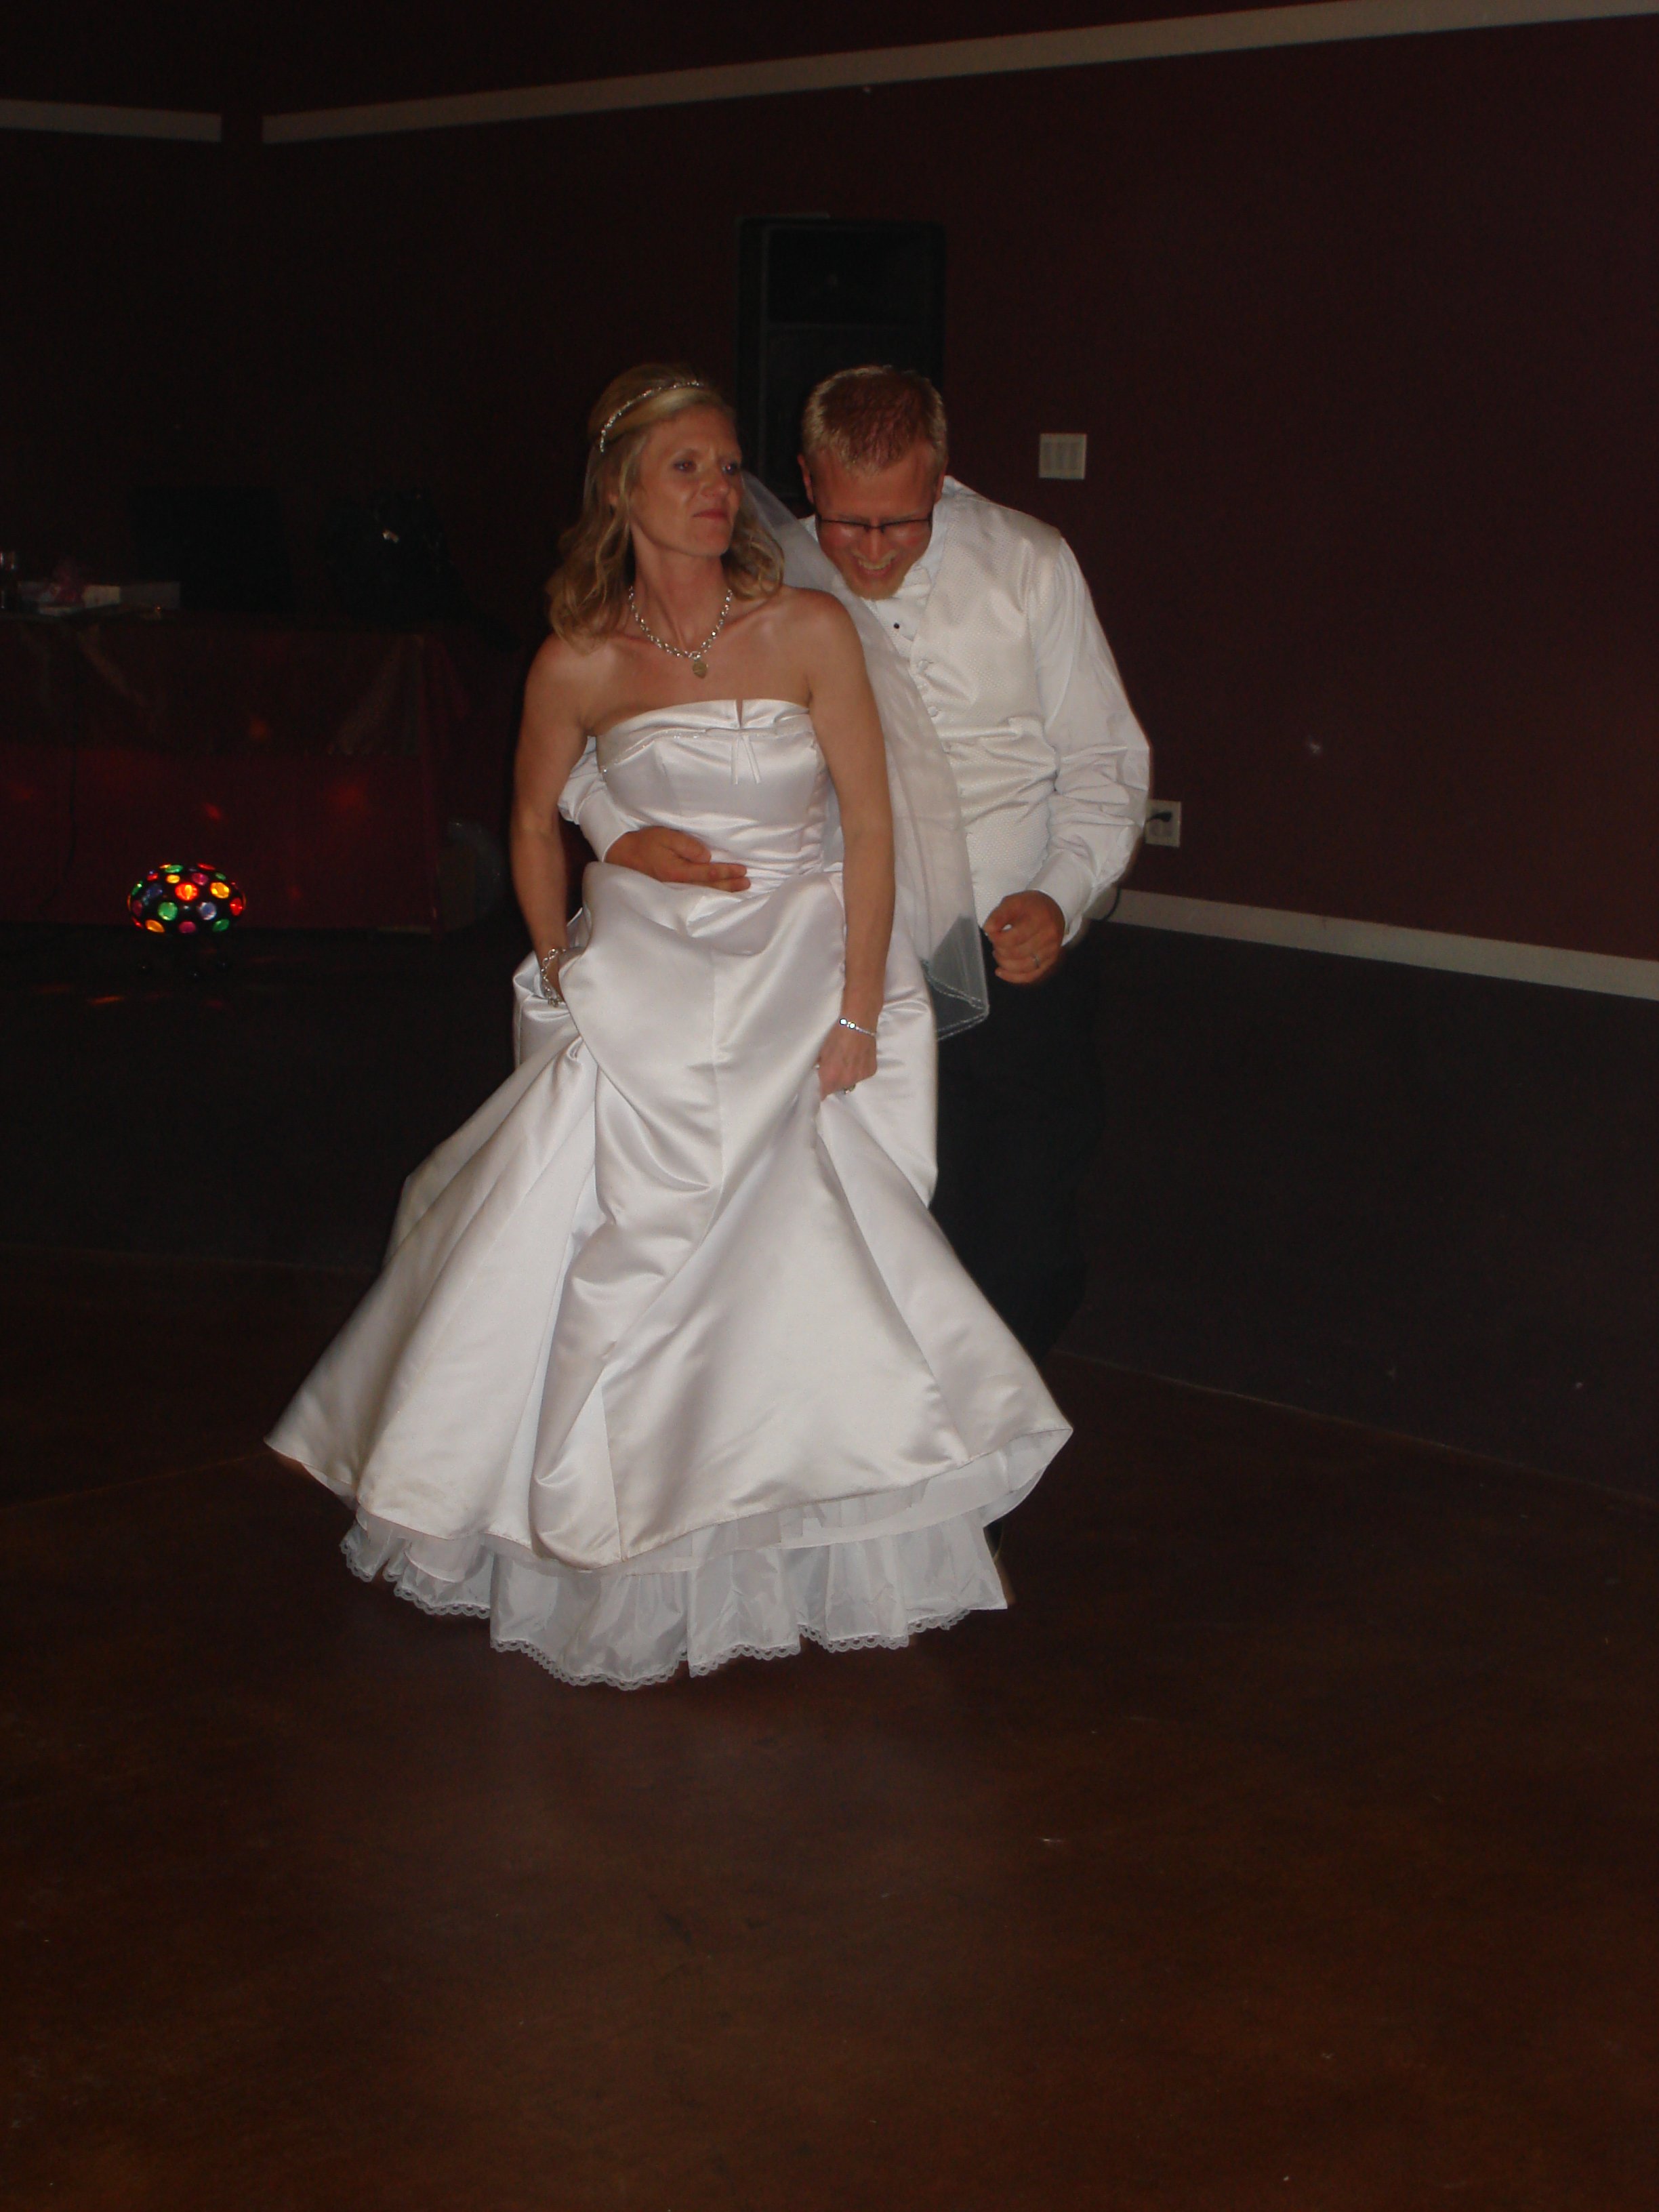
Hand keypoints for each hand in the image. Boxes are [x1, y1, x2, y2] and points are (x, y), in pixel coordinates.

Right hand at [605, 825, 748, 891]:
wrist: (621, 855)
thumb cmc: (643, 843)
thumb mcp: (665, 837)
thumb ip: (687, 846)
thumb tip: (707, 857)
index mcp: (678, 871)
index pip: (709, 873)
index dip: (727, 872)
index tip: (742, 870)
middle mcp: (678, 885)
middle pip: (709, 887)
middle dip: (730, 885)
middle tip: (747, 883)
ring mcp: (674, 890)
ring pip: (703, 893)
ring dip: (722, 893)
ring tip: (738, 891)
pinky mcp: (670, 890)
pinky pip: (694, 894)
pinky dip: (709, 895)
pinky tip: (716, 896)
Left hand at [817, 1018, 877, 1098]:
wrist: (858, 1024)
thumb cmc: (837, 1034)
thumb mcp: (823, 1051)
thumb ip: (821, 1067)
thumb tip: (819, 1073)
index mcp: (831, 1076)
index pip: (823, 1093)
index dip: (820, 1089)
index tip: (820, 1085)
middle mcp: (846, 1080)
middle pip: (837, 1088)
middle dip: (834, 1081)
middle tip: (834, 1068)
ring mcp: (860, 1077)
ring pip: (850, 1082)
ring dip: (847, 1076)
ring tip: (847, 1061)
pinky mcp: (870, 1071)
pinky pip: (861, 1075)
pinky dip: (858, 1070)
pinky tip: (857, 1058)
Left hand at [984, 891, 1064, 983]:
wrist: (1054, 909)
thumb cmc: (1030, 906)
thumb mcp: (1012, 902)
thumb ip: (998, 915)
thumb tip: (988, 929)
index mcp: (1038, 919)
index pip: (1013, 938)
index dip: (997, 939)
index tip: (991, 933)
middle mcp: (1048, 936)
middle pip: (1017, 953)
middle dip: (1000, 950)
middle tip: (996, 942)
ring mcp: (1051, 950)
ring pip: (1024, 967)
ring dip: (1005, 963)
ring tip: (998, 954)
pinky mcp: (1051, 960)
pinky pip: (1031, 975)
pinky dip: (1014, 977)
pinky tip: (1001, 972)